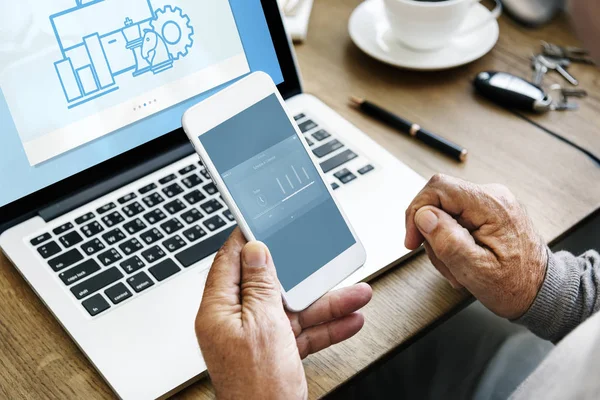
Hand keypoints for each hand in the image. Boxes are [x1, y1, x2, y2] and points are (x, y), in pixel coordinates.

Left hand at [195, 229, 371, 399]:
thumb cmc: (258, 388)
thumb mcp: (264, 324)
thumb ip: (260, 285)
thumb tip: (256, 251)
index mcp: (220, 310)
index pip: (230, 262)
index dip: (248, 240)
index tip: (265, 222)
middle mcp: (235, 322)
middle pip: (270, 285)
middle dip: (304, 275)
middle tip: (321, 258)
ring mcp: (257, 338)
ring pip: (293, 308)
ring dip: (326, 302)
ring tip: (356, 293)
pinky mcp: (276, 353)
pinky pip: (301, 331)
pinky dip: (325, 326)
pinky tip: (349, 319)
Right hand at [405, 174, 547, 319]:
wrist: (541, 291)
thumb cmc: (516, 286)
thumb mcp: (476, 271)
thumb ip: (448, 241)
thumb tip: (423, 215)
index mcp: (492, 205)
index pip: (438, 187)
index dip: (416, 211)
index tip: (412, 240)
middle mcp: (492, 196)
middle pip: (438, 200)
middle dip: (431, 233)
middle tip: (443, 261)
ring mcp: (490, 203)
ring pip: (443, 211)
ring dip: (441, 242)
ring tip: (457, 267)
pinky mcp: (486, 212)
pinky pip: (455, 218)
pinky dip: (451, 240)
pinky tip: (462, 260)